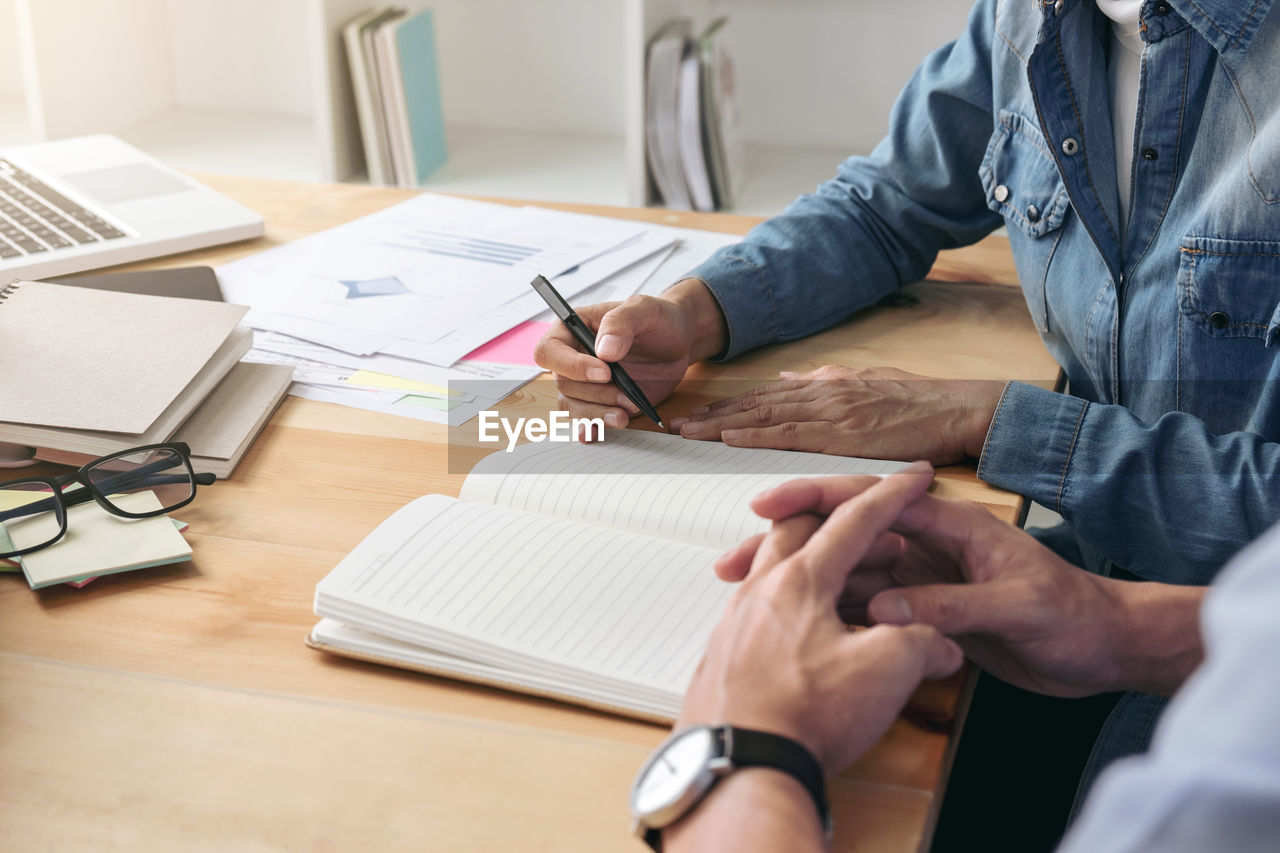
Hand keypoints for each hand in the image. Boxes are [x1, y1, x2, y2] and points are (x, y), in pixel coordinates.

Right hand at [533, 279, 726, 433]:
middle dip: (596, 395)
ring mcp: (585, 382)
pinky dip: (593, 427)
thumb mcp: (644, 310)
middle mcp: (572, 357)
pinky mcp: (600, 401)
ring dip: (597, 414)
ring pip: (572, 406)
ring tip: (625, 415)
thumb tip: (604, 351)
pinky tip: (604, 430)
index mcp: (572, 328)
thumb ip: (622, 322)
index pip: (550, 351)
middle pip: (564, 384)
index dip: (571, 366)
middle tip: (627, 397)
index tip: (605, 373)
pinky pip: (585, 419)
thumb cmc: (657, 319)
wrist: (677, 342)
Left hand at [669, 365, 1004, 464]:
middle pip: (755, 404)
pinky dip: (758, 435)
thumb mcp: (867, 382)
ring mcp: (832, 412)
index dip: (726, 405)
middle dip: (711, 415)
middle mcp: (823, 394)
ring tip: (687, 433)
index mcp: (826, 386)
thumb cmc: (920, 403)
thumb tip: (788, 378)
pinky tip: (730, 438)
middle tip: (673, 426)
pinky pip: (793, 435)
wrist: (960, 410)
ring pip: (765, 416)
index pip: (764, 396)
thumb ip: (825, 380)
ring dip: (721, 424)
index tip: (695, 415)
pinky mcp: (846, 434)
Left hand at [677, 464, 962, 774]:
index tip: (914, 476)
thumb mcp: (887, 671)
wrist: (740, 769)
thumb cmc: (804, 716)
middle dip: (840, 518)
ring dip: (807, 561)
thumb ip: (923, 642)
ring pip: (770, 569)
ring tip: (836, 574)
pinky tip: (799, 630)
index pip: (855, 520)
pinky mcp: (723, 659)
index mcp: (802, 580)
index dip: (893, 495)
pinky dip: (785, 603)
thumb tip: (941, 645)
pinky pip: (755, 610)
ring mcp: (735, 625)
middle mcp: (761, 592)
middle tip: (873, 526)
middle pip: (799, 531)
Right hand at [719, 476, 1205, 697]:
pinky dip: (831, 613)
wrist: (1106, 649)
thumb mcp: (1016, 608)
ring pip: (847, 574)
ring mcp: (924, 579)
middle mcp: (928, 546)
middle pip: (844, 536)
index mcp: (951, 524)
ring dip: (801, 582)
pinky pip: (866, 608)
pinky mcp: (926, 611)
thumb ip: (949, 606)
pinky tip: (796, 626)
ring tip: (749, 596)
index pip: (868, 503)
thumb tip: (882, 611)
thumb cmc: (1074, 616)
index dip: (814, 500)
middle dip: (788, 543)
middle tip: (733, 561)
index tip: (765, 507)